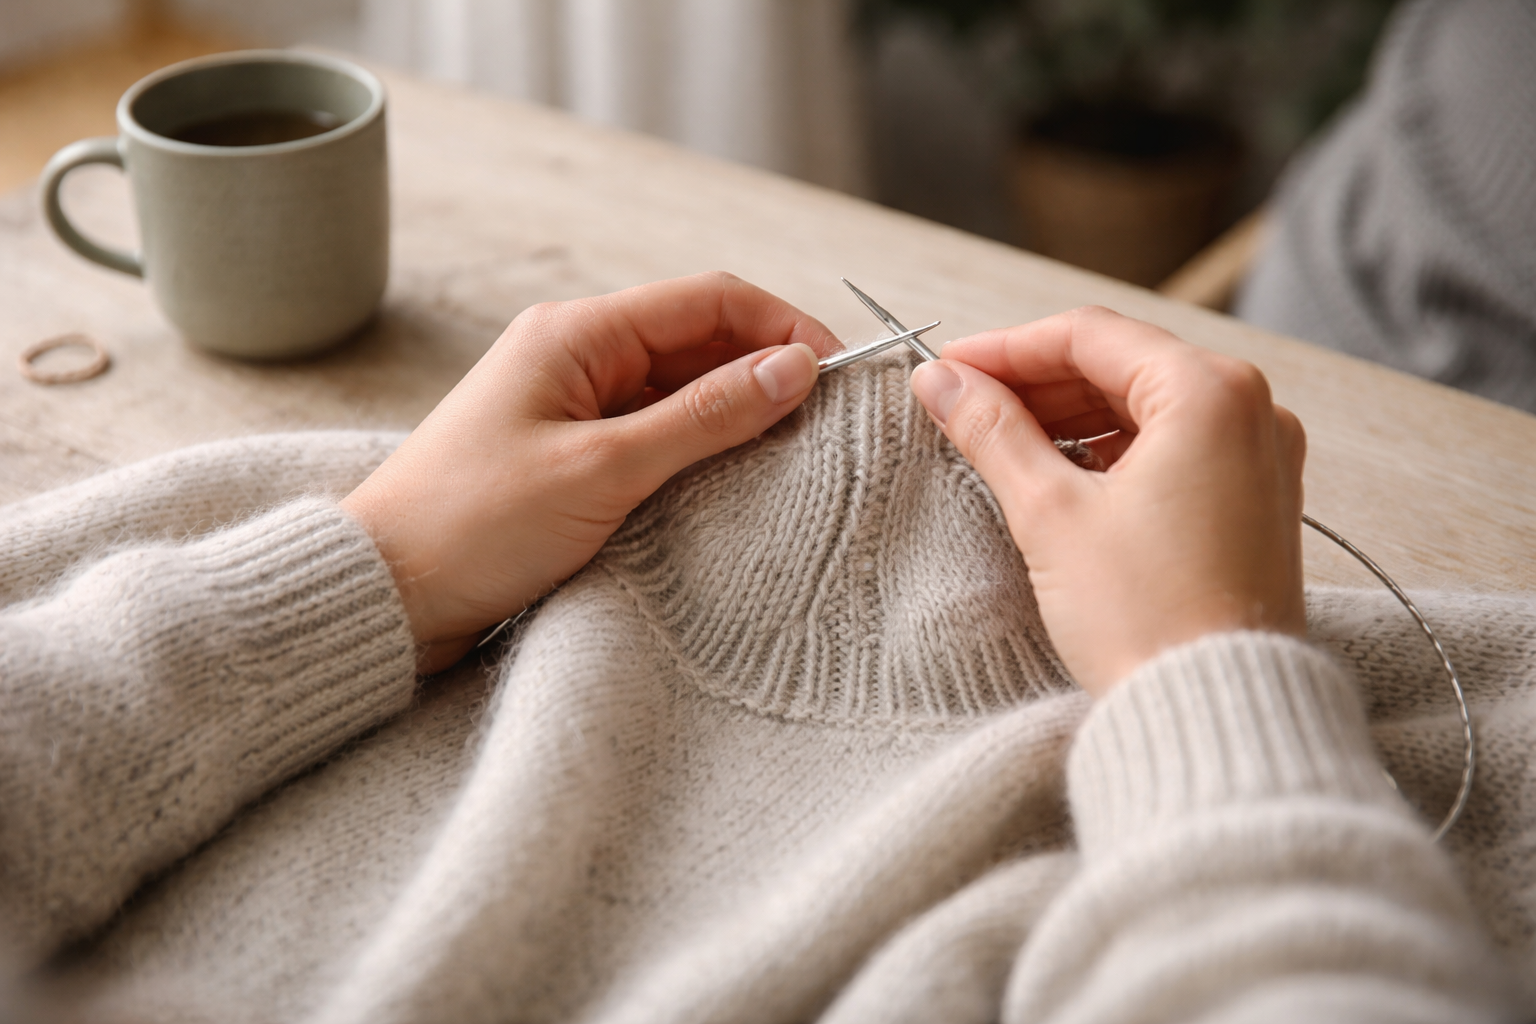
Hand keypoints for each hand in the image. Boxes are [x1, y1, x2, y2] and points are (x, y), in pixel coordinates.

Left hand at [342, 272, 835, 672]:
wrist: (387, 594)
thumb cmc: (474, 526)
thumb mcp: (603, 470)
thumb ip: (704, 416)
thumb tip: (794, 371)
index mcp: (577, 333)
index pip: (709, 300)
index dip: (783, 329)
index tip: (838, 379)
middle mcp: (577, 354)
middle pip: (700, 340)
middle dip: (767, 372)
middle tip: (827, 428)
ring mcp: (573, 403)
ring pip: (681, 388)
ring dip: (737, 413)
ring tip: (794, 457)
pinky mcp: (570, 452)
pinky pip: (654, 432)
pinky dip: (700, 448)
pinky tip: (734, 481)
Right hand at [909, 306, 1306, 697]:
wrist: (1214, 714)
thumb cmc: (1146, 618)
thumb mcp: (1050, 513)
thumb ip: (993, 432)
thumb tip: (942, 382)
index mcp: (1210, 392)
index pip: (1089, 336)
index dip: (1005, 348)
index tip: (948, 368)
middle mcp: (1252, 410)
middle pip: (1122, 364)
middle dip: (1036, 382)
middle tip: (963, 405)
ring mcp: (1261, 456)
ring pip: (1147, 405)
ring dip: (1071, 416)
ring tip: (1000, 441)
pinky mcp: (1256, 501)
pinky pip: (1175, 447)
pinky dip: (1113, 450)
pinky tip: (1060, 472)